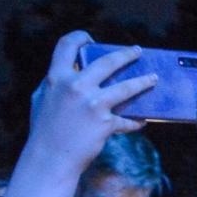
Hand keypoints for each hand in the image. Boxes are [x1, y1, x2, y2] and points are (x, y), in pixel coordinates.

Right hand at [26, 32, 155, 176]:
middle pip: (107, 62)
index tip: (89, 37)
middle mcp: (75, 86)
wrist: (49, 159)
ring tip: (154, 79)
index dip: (78, 37)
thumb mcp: (43, 99)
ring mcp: (91, 104)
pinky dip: (135, 122)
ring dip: (144, 81)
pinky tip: (142, 121)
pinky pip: (127, 120)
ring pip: (127, 87)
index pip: (66, 46)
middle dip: (126, 54)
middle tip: (138, 51)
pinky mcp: (105, 122)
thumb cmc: (45, 130)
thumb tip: (71, 72)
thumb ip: (56, 84)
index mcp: (56, 78)